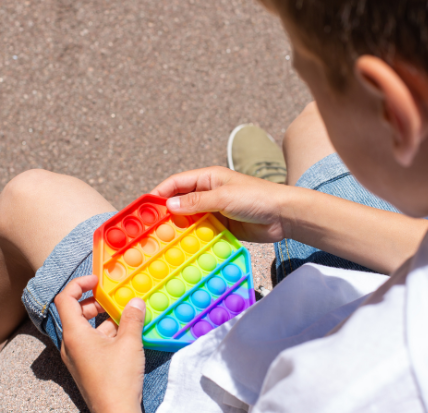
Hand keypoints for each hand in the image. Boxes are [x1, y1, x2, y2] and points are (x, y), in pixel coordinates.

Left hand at [54, 275, 144, 412]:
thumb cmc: (118, 379)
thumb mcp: (129, 343)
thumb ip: (132, 318)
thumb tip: (135, 302)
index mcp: (74, 334)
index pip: (64, 299)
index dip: (79, 284)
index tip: (96, 281)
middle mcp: (71, 344)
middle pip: (75, 312)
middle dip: (94, 302)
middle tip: (113, 299)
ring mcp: (77, 357)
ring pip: (85, 328)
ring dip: (103, 319)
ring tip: (125, 316)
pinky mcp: (86, 367)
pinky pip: (91, 342)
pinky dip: (105, 334)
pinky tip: (126, 335)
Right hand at [151, 166, 291, 242]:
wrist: (283, 216)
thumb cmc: (255, 198)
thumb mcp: (223, 197)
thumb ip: (196, 202)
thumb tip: (169, 205)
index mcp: (208, 178)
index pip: (176, 183)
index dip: (159, 194)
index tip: (143, 209)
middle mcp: (209, 193)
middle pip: (181, 203)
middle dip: (166, 214)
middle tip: (149, 229)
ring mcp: (216, 211)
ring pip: (190, 220)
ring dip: (179, 229)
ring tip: (162, 242)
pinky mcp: (223, 227)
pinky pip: (203, 233)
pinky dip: (193, 239)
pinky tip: (183, 249)